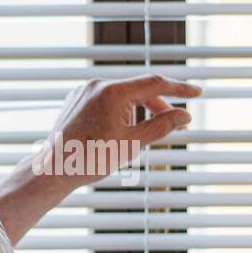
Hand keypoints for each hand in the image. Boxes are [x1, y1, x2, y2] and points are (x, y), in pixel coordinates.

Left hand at [38, 74, 202, 189]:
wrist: (53, 169)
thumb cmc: (90, 159)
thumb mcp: (133, 144)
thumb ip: (161, 126)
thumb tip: (185, 116)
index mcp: (114, 92)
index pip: (156, 83)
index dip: (180, 89)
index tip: (198, 93)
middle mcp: (98, 84)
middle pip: (140, 89)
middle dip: (159, 105)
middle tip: (176, 123)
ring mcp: (86, 90)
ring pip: (124, 95)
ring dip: (140, 110)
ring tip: (144, 134)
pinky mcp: (78, 99)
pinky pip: (108, 99)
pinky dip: (122, 111)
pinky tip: (122, 131)